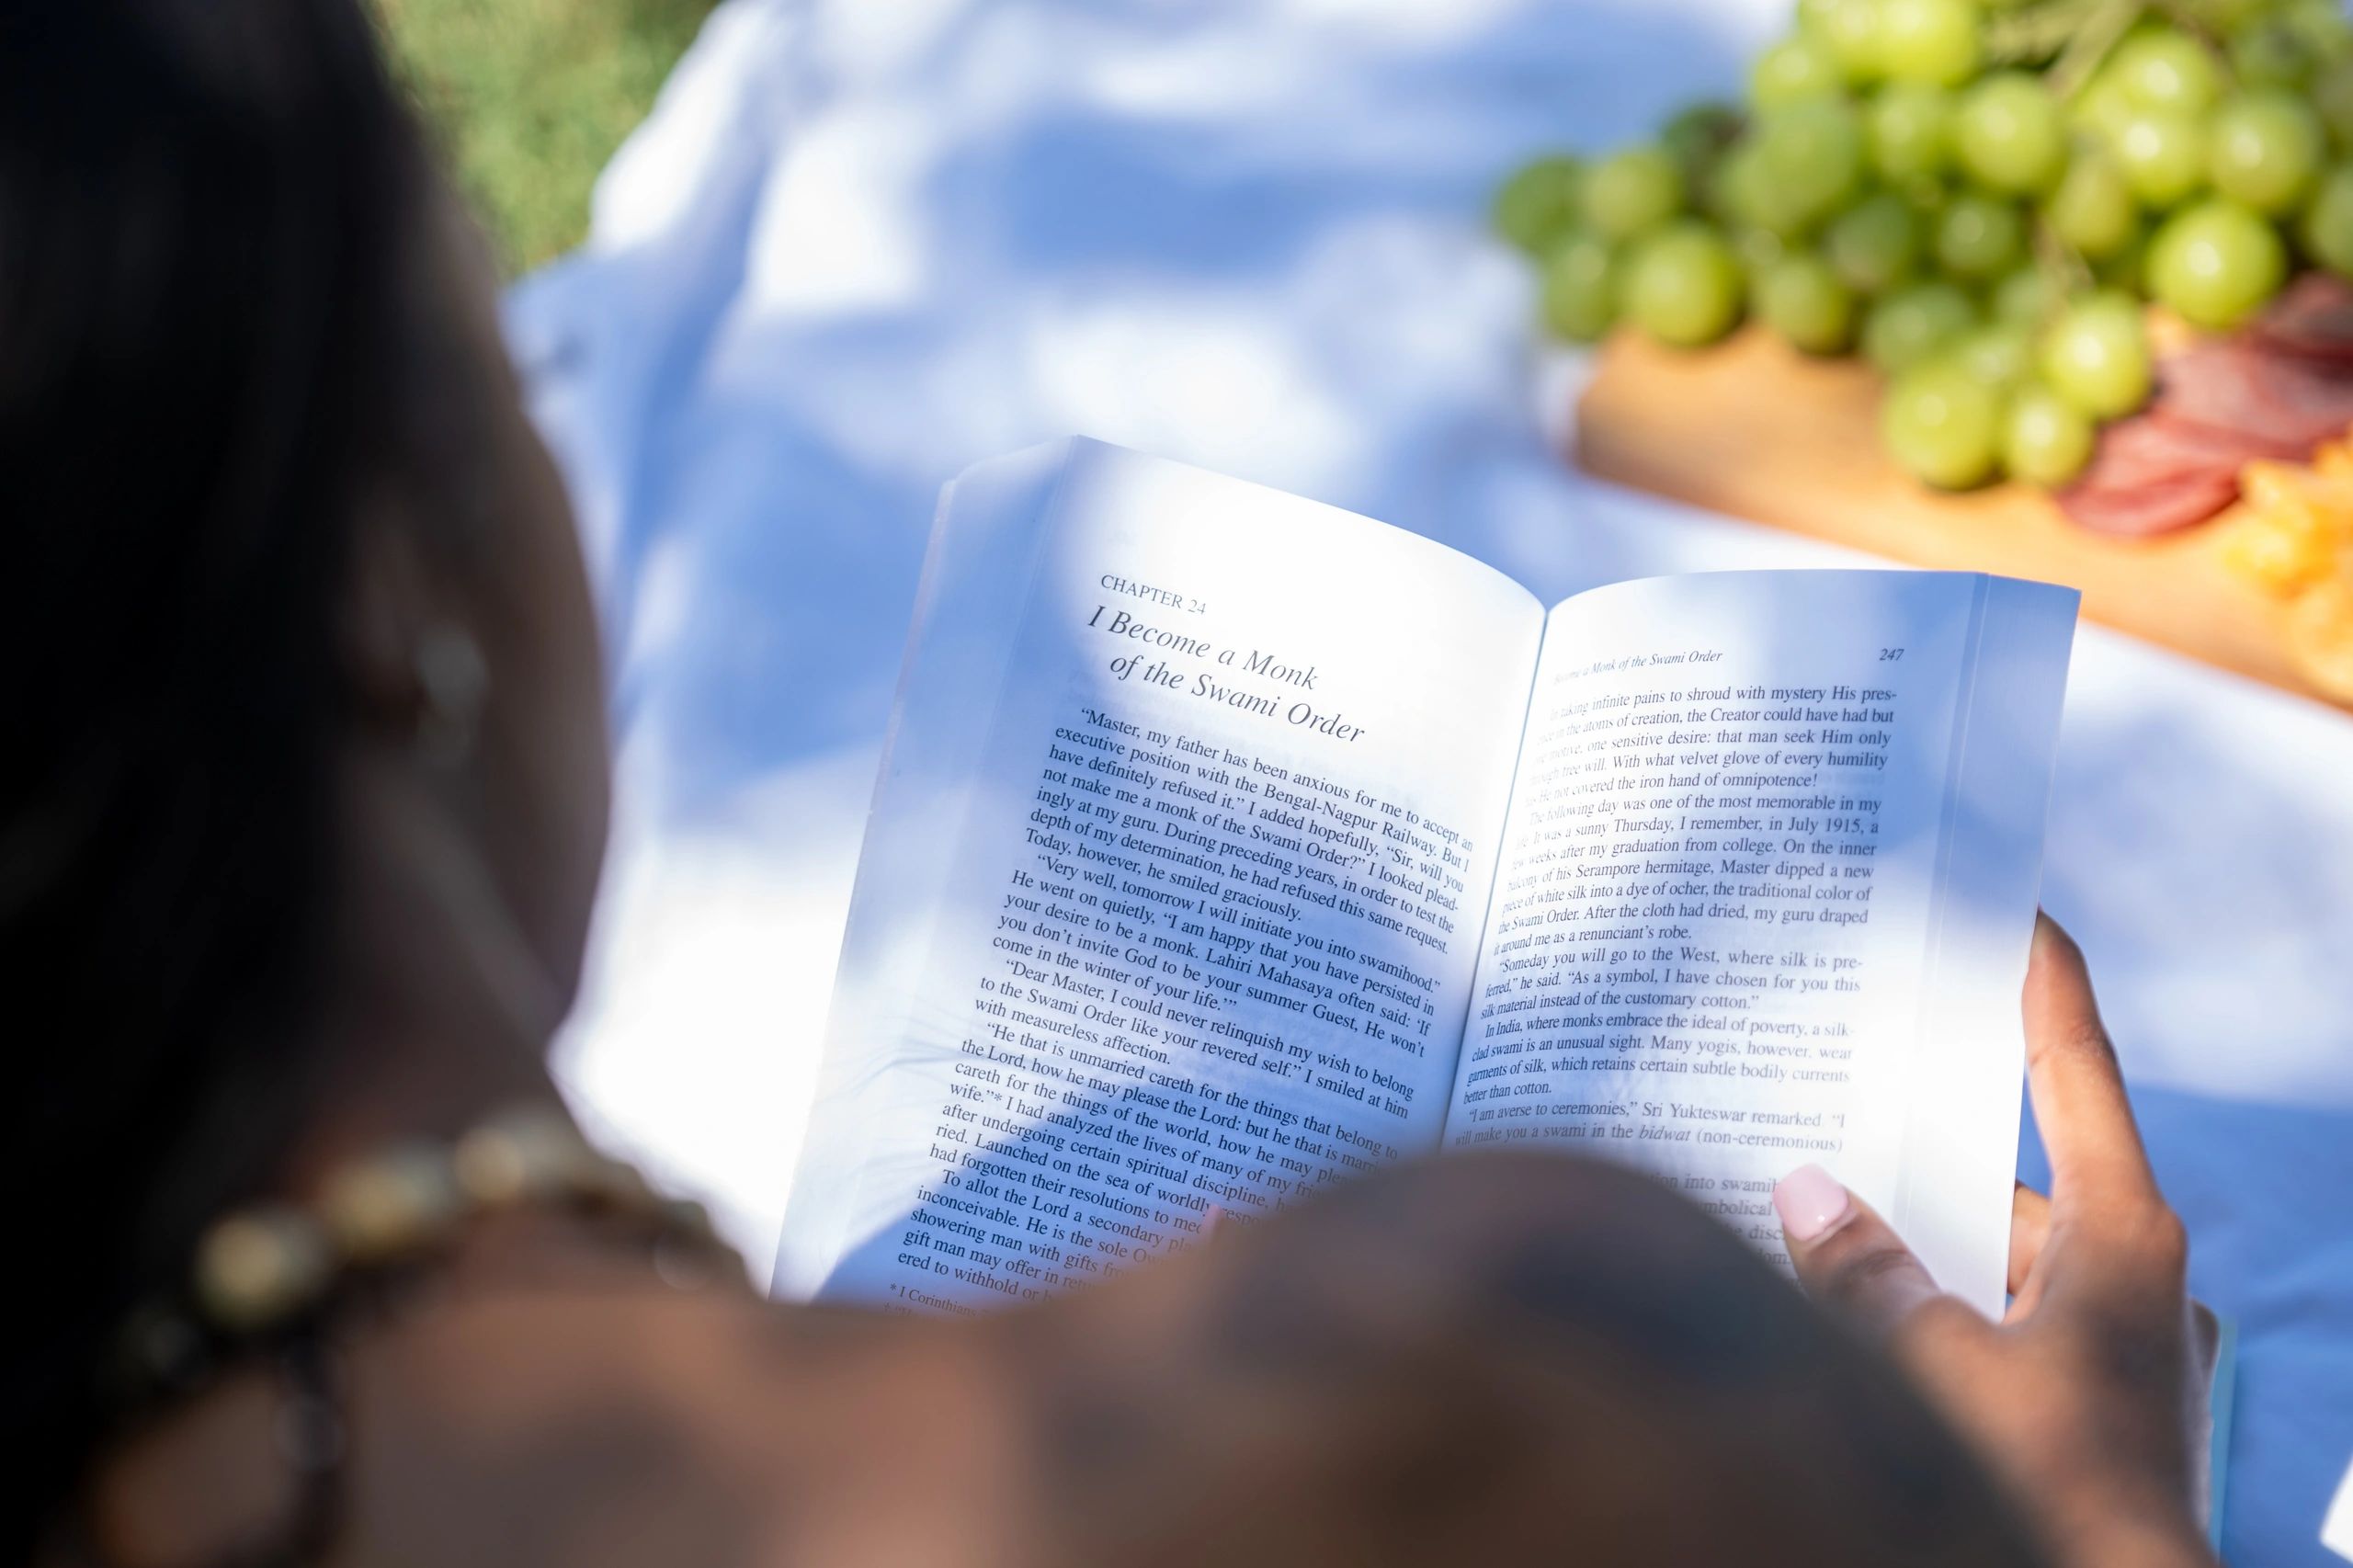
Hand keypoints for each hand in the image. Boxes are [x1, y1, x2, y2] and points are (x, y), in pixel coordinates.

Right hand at [1771, 915, 2219, 1567]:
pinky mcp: (2096, 1406)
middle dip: (1923, 1147)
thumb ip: (1863, 1273)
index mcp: (2120, 1234)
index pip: (2073, 1074)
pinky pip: (2004, 1323)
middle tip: (1843, 1081)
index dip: (2042, 983)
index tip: (2021, 911)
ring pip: (2001, 1259)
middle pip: (2018, 1175)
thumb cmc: (2047, 1484)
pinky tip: (1855, 1317)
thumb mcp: (1935, 1366)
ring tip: (1809, 1215)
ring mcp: (2121, 1348)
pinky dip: (1939, 1310)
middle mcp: (2132, 1277)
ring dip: (1918, 1245)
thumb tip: (1801, 1194)